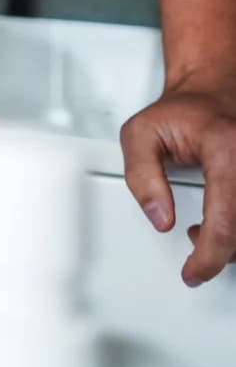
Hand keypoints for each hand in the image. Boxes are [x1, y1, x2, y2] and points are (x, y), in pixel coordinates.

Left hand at [121, 77, 235, 285]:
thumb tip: (160, 218)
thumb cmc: (181, 111)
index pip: (224, 223)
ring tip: (201, 232)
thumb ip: (142, 176)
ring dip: (231, 241)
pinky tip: (221, 223)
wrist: (211, 93)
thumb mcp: (140, 134)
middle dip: (219, 251)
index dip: (208, 258)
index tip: (193, 272)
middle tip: (193, 254)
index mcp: (226, 151)